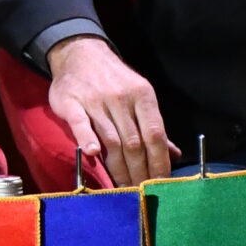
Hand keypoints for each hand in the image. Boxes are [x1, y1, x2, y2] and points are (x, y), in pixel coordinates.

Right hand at [45, 34, 175, 187]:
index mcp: (143, 96)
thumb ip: (153, 125)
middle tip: (140, 192)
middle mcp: (122, 98)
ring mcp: (96, 100)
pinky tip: (92, 154)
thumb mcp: (139, 96)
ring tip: (123, 186)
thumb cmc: (114, 80)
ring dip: (118, 167)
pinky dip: (86, 137)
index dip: (159, 161)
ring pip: (111, 139)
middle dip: (139, 171)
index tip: (160, 182)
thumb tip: (174, 153)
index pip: (155, 134)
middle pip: (134, 142)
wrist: (80, 53)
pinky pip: (81, 122)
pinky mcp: (71, 101)